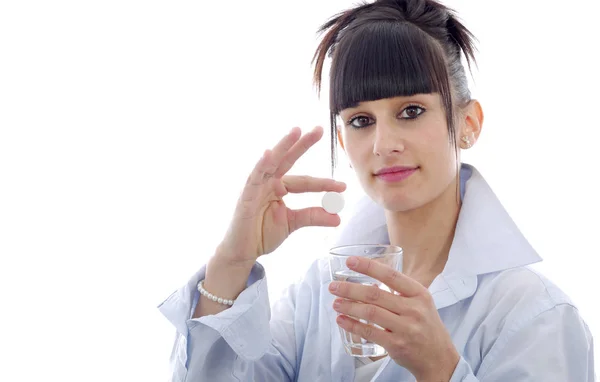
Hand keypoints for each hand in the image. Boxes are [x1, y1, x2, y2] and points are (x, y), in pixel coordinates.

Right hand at [218, 126, 345, 265]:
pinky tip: (269, 153)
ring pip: (272, 162)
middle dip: (303, 144)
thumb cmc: (262, 234)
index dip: (324, 184)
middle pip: (288, 160)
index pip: (305, 182)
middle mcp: (268, 182)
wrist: (242, 251)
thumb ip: (313, 217)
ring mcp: (256, 186)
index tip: (343, 187)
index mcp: (280, 187)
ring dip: (283, 146)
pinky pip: (254, 177)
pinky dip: (261, 164)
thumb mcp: (293, 223)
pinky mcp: (246, 195)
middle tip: (320, 129)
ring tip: (296, 131)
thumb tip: (338, 217)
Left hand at [329, 257, 459, 380]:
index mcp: (419, 293)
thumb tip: (369, 278)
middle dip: (350, 289)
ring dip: (349, 306)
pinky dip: (352, 325)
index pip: (390, 275)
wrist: (439, 358)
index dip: (368, 266)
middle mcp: (414, 309)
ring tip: (336, 303)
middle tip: (334, 286)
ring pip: (370, 312)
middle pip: (375, 294)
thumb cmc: (426, 326)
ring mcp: (406, 328)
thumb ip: (399, 290)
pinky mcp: (397, 345)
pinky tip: (342, 320)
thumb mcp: (421, 302)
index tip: (350, 261)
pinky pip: (370, 332)